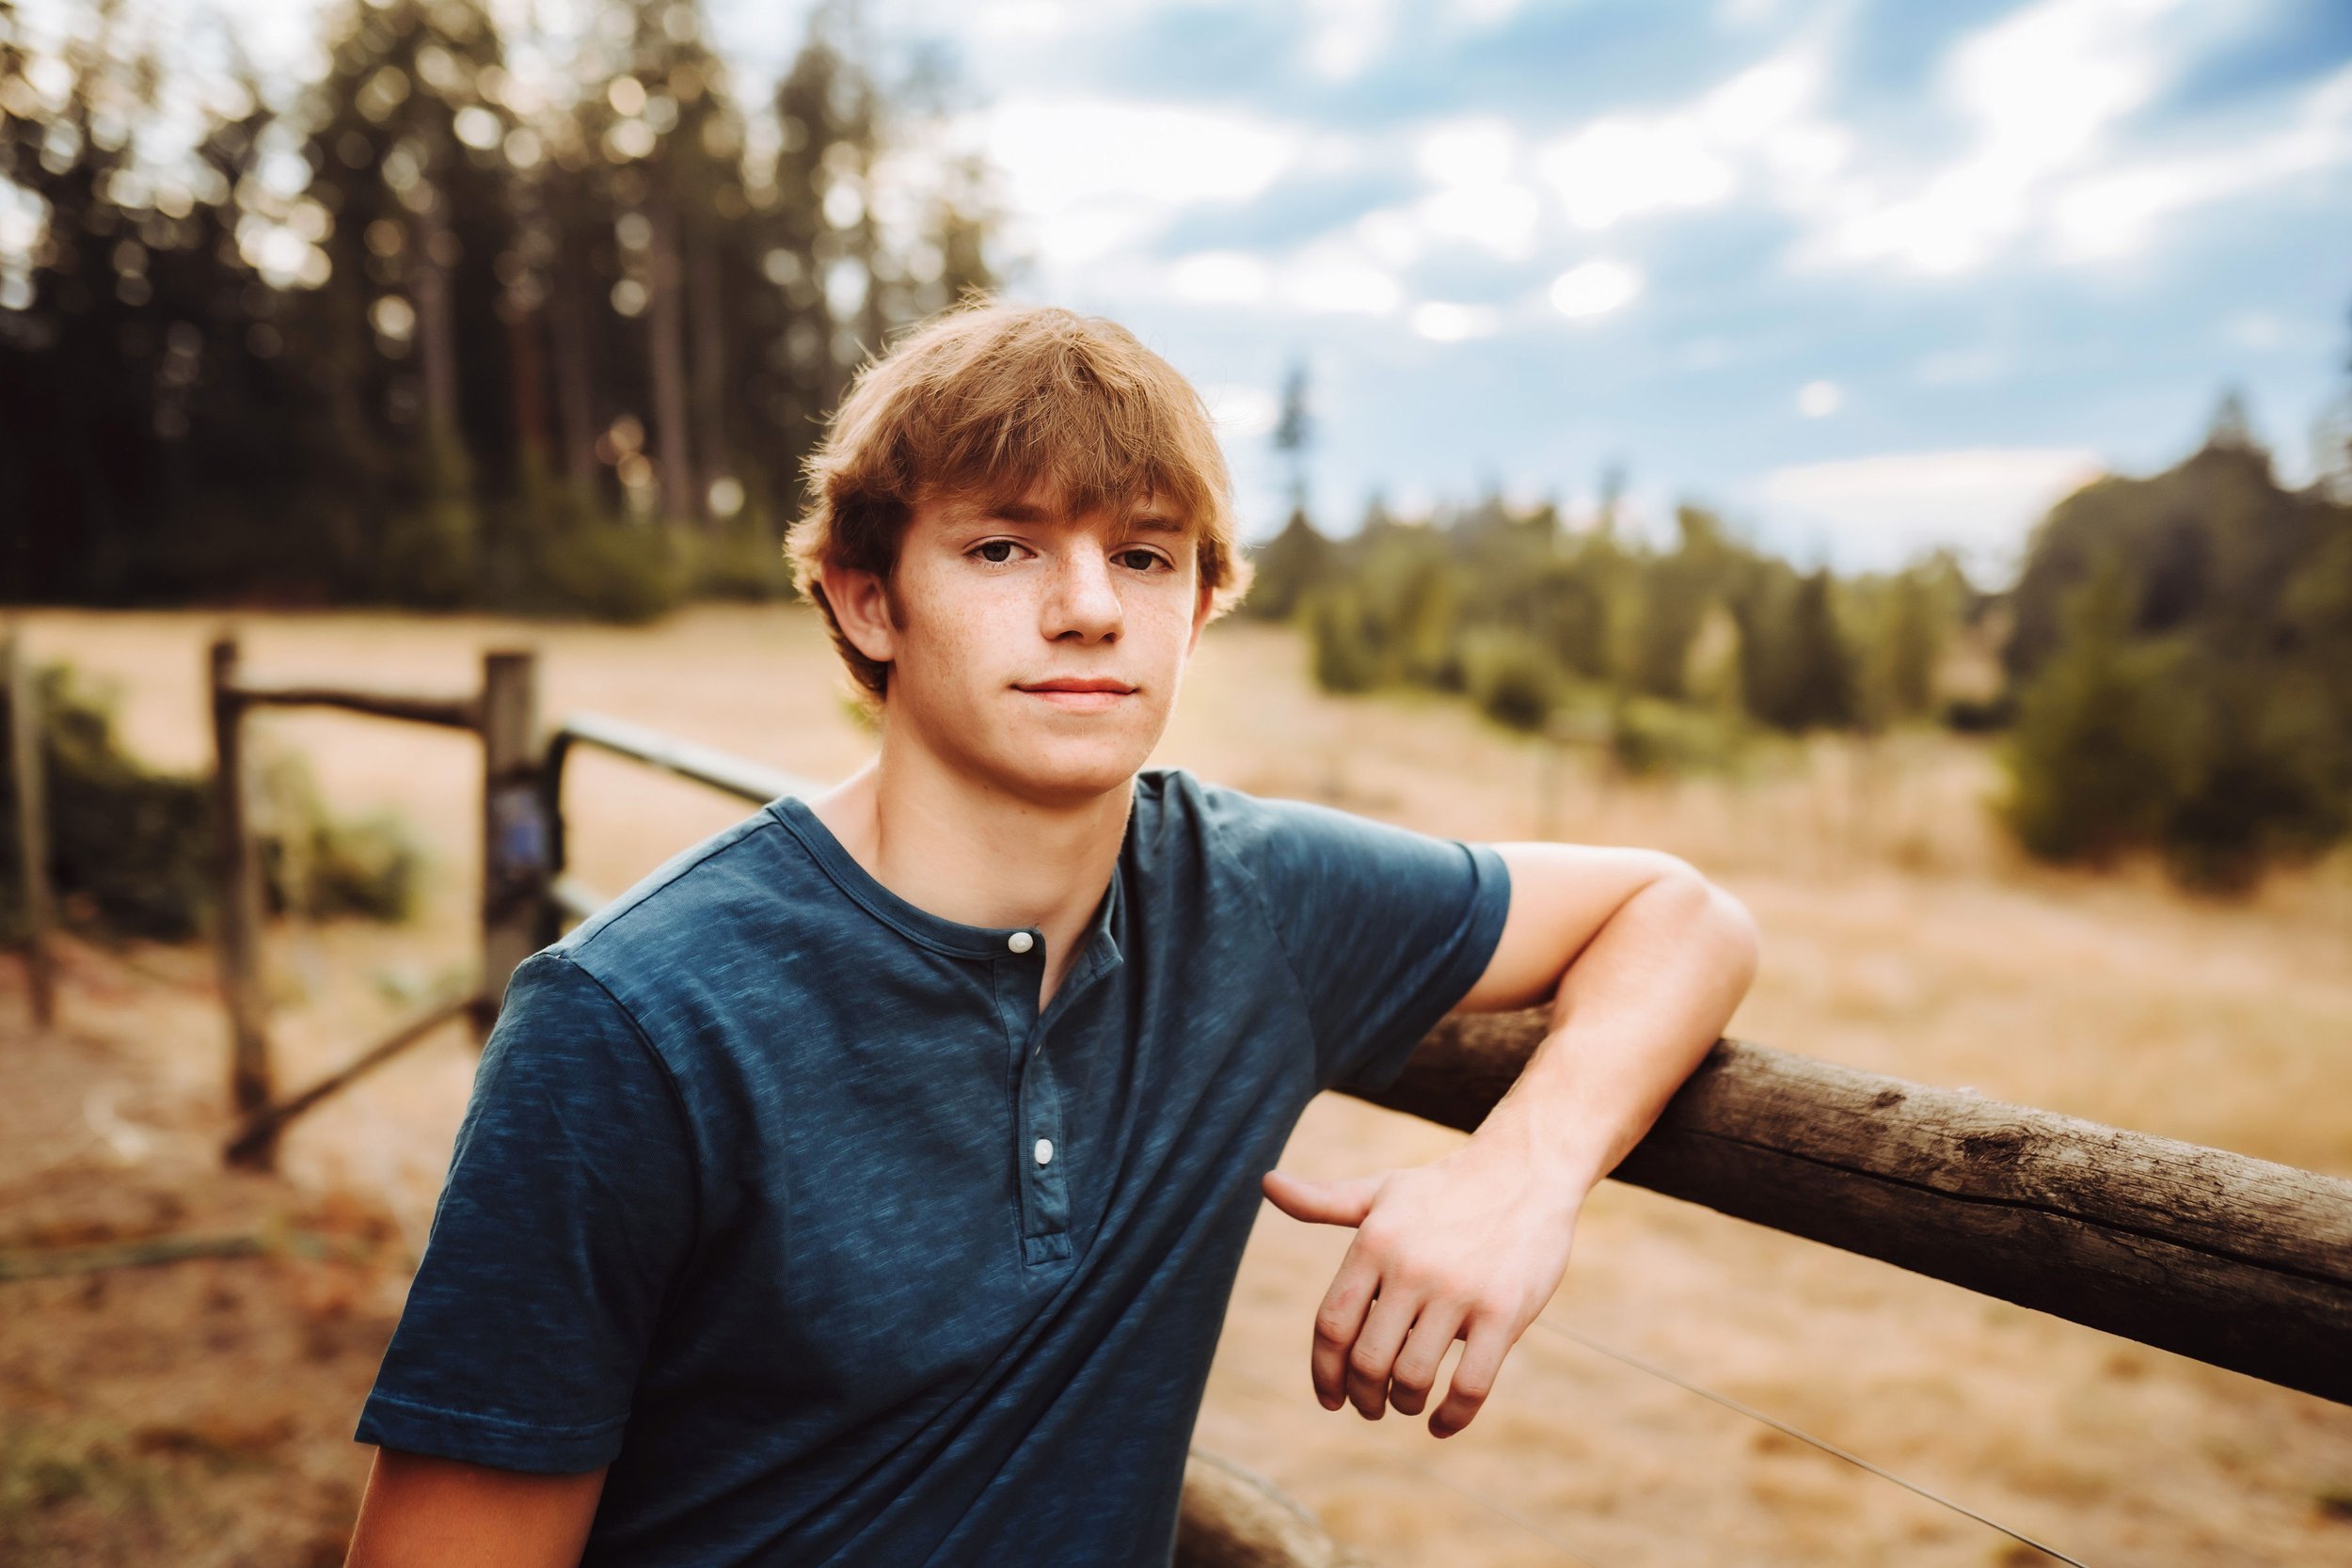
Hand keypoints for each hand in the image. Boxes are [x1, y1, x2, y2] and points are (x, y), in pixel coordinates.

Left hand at [1261, 1127, 1581, 1437]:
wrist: (1526, 1169)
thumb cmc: (1444, 1188)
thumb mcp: (1381, 1191)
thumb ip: (1323, 1201)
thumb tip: (1266, 1184)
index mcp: (1374, 1243)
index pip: (1331, 1325)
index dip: (1324, 1372)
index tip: (1329, 1398)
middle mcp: (1410, 1268)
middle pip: (1366, 1359)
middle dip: (1362, 1396)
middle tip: (1370, 1406)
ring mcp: (1459, 1292)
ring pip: (1413, 1376)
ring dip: (1404, 1404)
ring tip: (1406, 1403)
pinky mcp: (1504, 1312)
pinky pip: (1471, 1385)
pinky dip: (1452, 1417)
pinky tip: (1441, 1423)